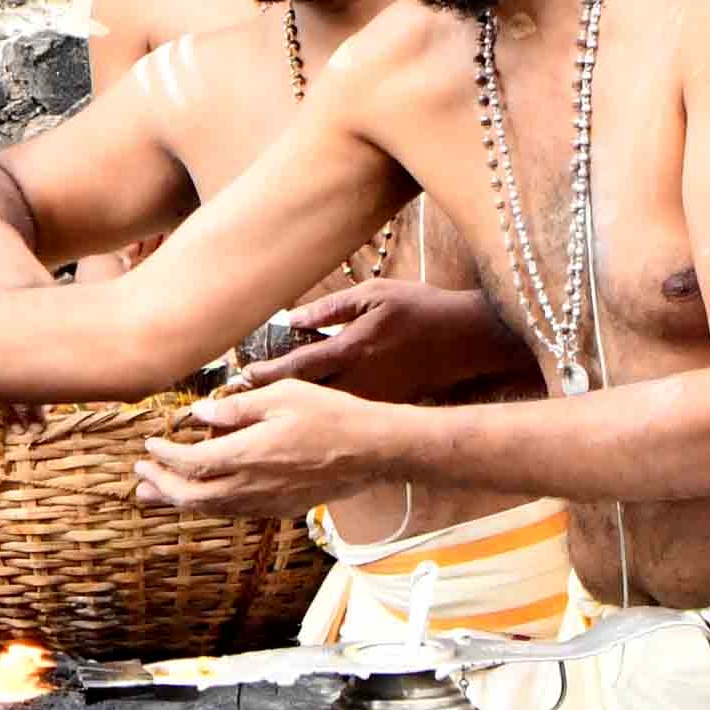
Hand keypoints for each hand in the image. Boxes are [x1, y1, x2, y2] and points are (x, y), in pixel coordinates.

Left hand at [132, 379, 396, 519]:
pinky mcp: (281, 508)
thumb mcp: (282, 395)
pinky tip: (202, 497)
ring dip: (179, 502)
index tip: (149, 445)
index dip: (164, 457)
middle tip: (139, 477)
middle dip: (161, 487)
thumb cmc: (331, 415)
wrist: (373, 450)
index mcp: (248, 454)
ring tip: (155, 495)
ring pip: (211, 510)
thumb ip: (237, 408)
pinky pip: (234, 512)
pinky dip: (208, 506)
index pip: (191, 463)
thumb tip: (199, 414)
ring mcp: (267, 501)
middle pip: (192, 496)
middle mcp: (252, 485)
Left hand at [249, 279, 522, 403]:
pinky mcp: (385, 406)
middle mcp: (359, 380)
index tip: (242, 375)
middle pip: (303, 397)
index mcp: (352, 349)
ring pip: (322, 411)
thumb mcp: (374, 294)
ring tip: (263, 409)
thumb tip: (293, 318)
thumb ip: (330, 307)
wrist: (468, 339)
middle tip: (240, 400)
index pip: (298, 366)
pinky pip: (345, 414)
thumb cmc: (421, 309)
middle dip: (272, 400)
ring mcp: (373, 398)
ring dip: (293, 409)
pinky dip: (321, 414)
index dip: (266, 374)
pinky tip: (305, 414)